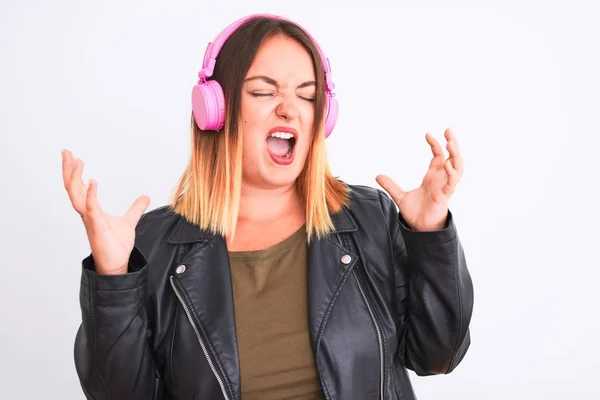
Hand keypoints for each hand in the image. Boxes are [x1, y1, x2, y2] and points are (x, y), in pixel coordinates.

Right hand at [61, 149, 150, 274]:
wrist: (117, 263)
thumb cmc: (117, 245)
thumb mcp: (129, 221)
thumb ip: (135, 209)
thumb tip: (145, 197)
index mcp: (91, 210)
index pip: (78, 187)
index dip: (74, 173)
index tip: (73, 157)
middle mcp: (87, 213)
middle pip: (72, 187)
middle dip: (68, 169)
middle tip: (66, 151)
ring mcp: (90, 219)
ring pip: (76, 195)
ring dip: (75, 178)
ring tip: (76, 161)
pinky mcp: (97, 226)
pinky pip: (91, 208)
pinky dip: (91, 195)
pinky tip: (92, 182)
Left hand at [376, 128, 463, 231]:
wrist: (420, 228)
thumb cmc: (416, 213)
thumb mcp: (400, 196)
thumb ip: (390, 185)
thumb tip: (377, 175)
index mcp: (433, 176)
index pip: (438, 156)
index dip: (435, 144)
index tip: (427, 134)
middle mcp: (441, 179)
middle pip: (452, 157)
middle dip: (452, 143)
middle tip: (449, 129)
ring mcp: (445, 186)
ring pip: (457, 168)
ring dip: (456, 155)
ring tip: (451, 143)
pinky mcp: (445, 196)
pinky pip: (452, 182)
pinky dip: (452, 173)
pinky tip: (448, 163)